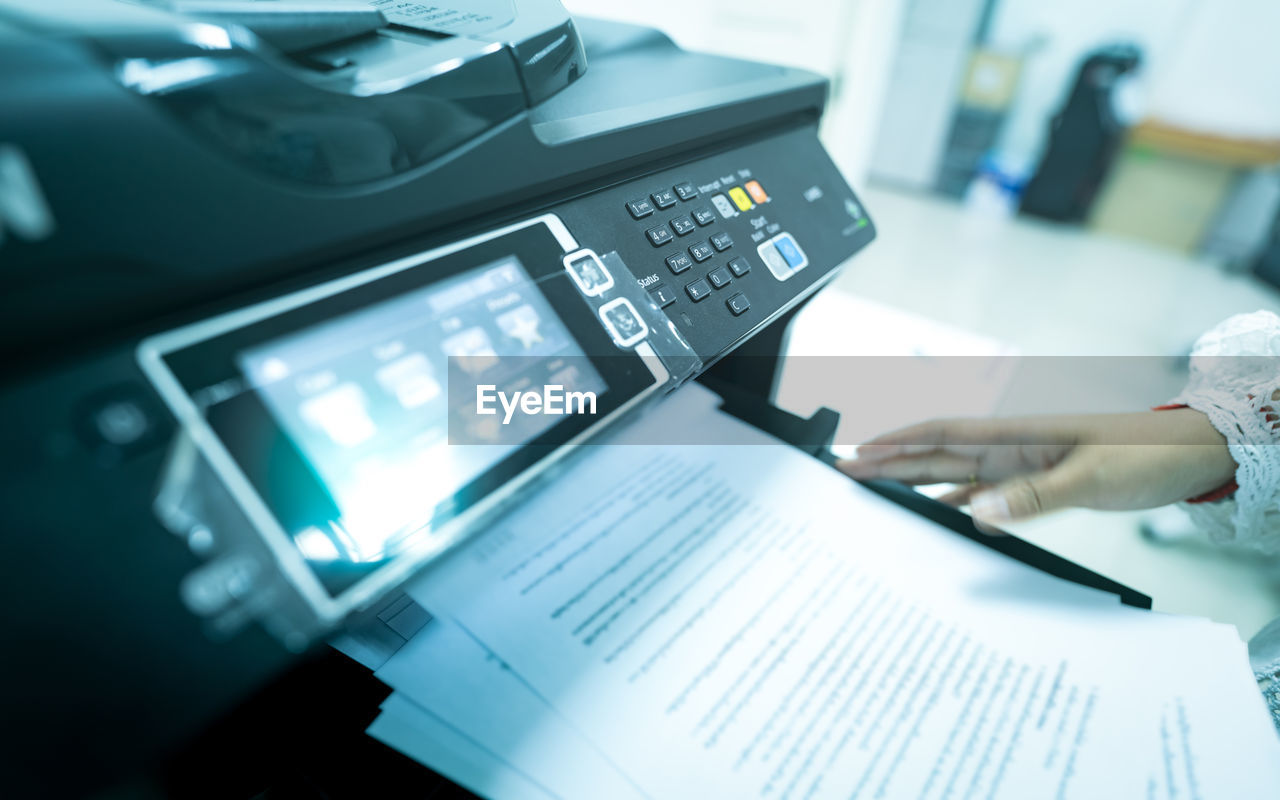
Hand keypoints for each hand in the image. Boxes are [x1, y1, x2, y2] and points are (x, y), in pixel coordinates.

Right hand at [837, 408, 1236, 526]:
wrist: (1191, 454)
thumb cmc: (1148, 452)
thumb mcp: (1093, 476)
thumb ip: (1036, 495)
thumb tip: (979, 512)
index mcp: (1018, 434)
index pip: (944, 433)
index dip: (899, 440)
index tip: (859, 450)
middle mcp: (1012, 447)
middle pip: (937, 453)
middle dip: (890, 460)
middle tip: (846, 471)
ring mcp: (1023, 465)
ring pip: (956, 474)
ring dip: (917, 481)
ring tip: (877, 492)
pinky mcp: (1039, 483)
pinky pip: (988, 496)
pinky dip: (962, 505)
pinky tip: (946, 516)